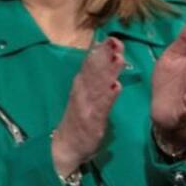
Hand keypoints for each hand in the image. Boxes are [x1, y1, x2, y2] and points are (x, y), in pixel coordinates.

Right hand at [52, 38, 125, 176]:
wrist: (65, 146)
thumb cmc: (78, 120)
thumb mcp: (86, 97)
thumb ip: (95, 81)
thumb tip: (107, 62)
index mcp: (81, 85)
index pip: (90, 64)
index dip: (100, 51)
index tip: (111, 38)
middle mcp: (81, 92)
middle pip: (94, 71)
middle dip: (105, 56)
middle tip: (116, 42)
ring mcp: (86, 106)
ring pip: (98, 85)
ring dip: (109, 72)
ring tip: (119, 58)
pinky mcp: (92, 120)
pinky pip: (101, 107)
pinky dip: (108, 96)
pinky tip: (116, 87)